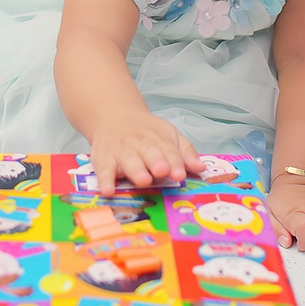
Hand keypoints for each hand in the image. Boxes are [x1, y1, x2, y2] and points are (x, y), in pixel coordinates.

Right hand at [88, 110, 204, 194]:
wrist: (113, 116)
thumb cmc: (146, 132)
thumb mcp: (168, 135)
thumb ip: (184, 152)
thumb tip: (201, 168)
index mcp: (159, 138)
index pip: (169, 150)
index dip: (175, 162)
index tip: (180, 174)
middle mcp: (140, 144)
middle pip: (149, 151)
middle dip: (156, 161)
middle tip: (162, 171)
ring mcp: (121, 151)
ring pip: (128, 159)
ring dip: (135, 169)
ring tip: (143, 180)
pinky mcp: (103, 159)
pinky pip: (103, 169)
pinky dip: (105, 180)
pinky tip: (109, 190)